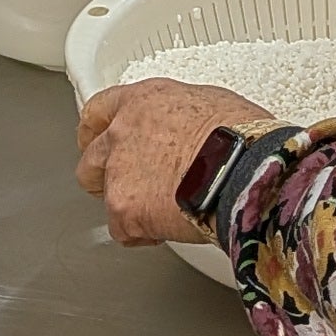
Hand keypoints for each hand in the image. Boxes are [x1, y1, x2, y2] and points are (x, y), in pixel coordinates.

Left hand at [74, 79, 273, 245]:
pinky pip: (122, 230)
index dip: (98, 130)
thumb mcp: (212, 103)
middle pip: (90, 156)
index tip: (99, 138)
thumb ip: (180, 114)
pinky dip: (142, 234)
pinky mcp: (123, 209)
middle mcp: (123, 132)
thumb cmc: (242, 136)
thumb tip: (187, 128)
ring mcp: (118, 172)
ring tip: (153, 209)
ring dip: (122, 202)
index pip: (98, 111)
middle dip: (104, 171)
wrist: (244, 169)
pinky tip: (168, 228)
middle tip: (128, 182)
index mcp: (143, 101)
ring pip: (101, 193)